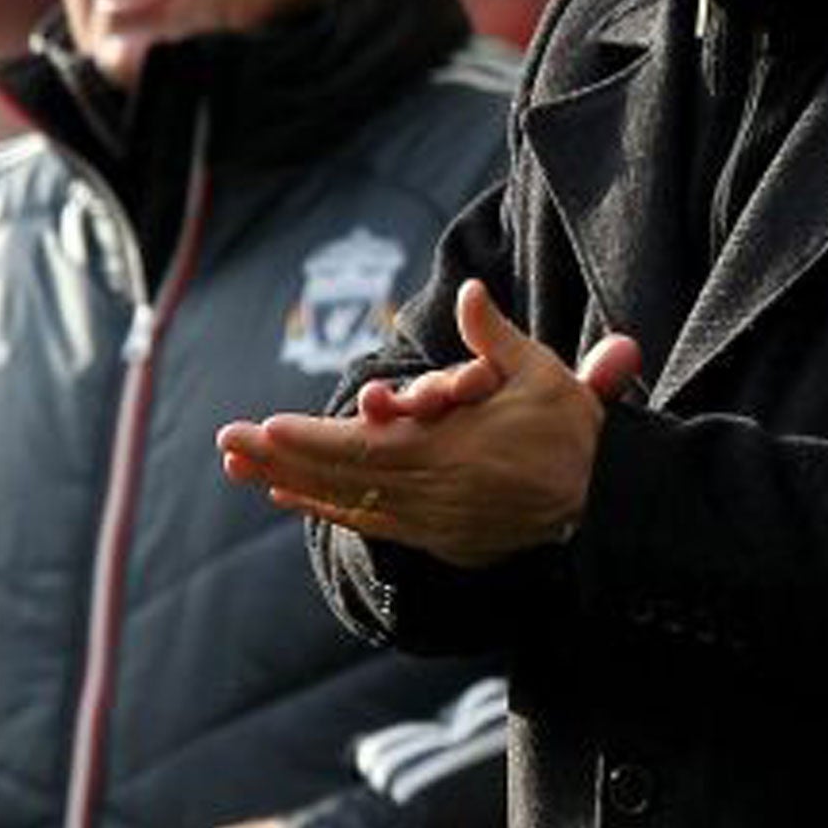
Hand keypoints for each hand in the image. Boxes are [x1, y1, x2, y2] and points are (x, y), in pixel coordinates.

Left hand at [217, 280, 642, 567]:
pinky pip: (366, 523)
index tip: (268, 428)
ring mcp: (427, 518)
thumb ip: (495, 337)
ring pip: (346, 502)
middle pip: (340, 477)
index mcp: (448, 449)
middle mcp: (428, 489)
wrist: (598, 507)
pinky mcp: (432, 535)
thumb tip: (471, 292)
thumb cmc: (567, 433)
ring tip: (242, 466)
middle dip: (281, 458)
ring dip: (291, 482)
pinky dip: (325, 508)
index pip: (364, 447)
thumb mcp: (540, 374)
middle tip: (230, 443)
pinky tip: (289, 495)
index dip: (313, 440)